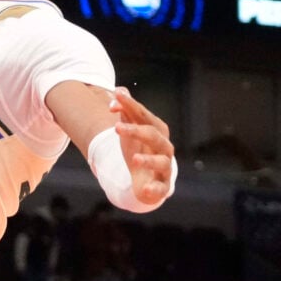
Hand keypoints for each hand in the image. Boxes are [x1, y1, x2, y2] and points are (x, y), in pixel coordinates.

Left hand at [109, 88, 174, 208]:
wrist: (148, 179)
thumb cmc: (139, 150)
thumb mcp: (130, 130)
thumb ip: (125, 111)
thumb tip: (118, 90)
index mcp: (157, 130)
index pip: (144, 115)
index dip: (131, 106)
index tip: (116, 97)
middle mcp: (164, 146)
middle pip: (153, 135)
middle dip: (136, 131)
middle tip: (117, 128)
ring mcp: (165, 166)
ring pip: (161, 162)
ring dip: (147, 160)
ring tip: (133, 160)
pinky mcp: (162, 186)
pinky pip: (160, 188)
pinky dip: (154, 189)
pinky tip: (146, 190)